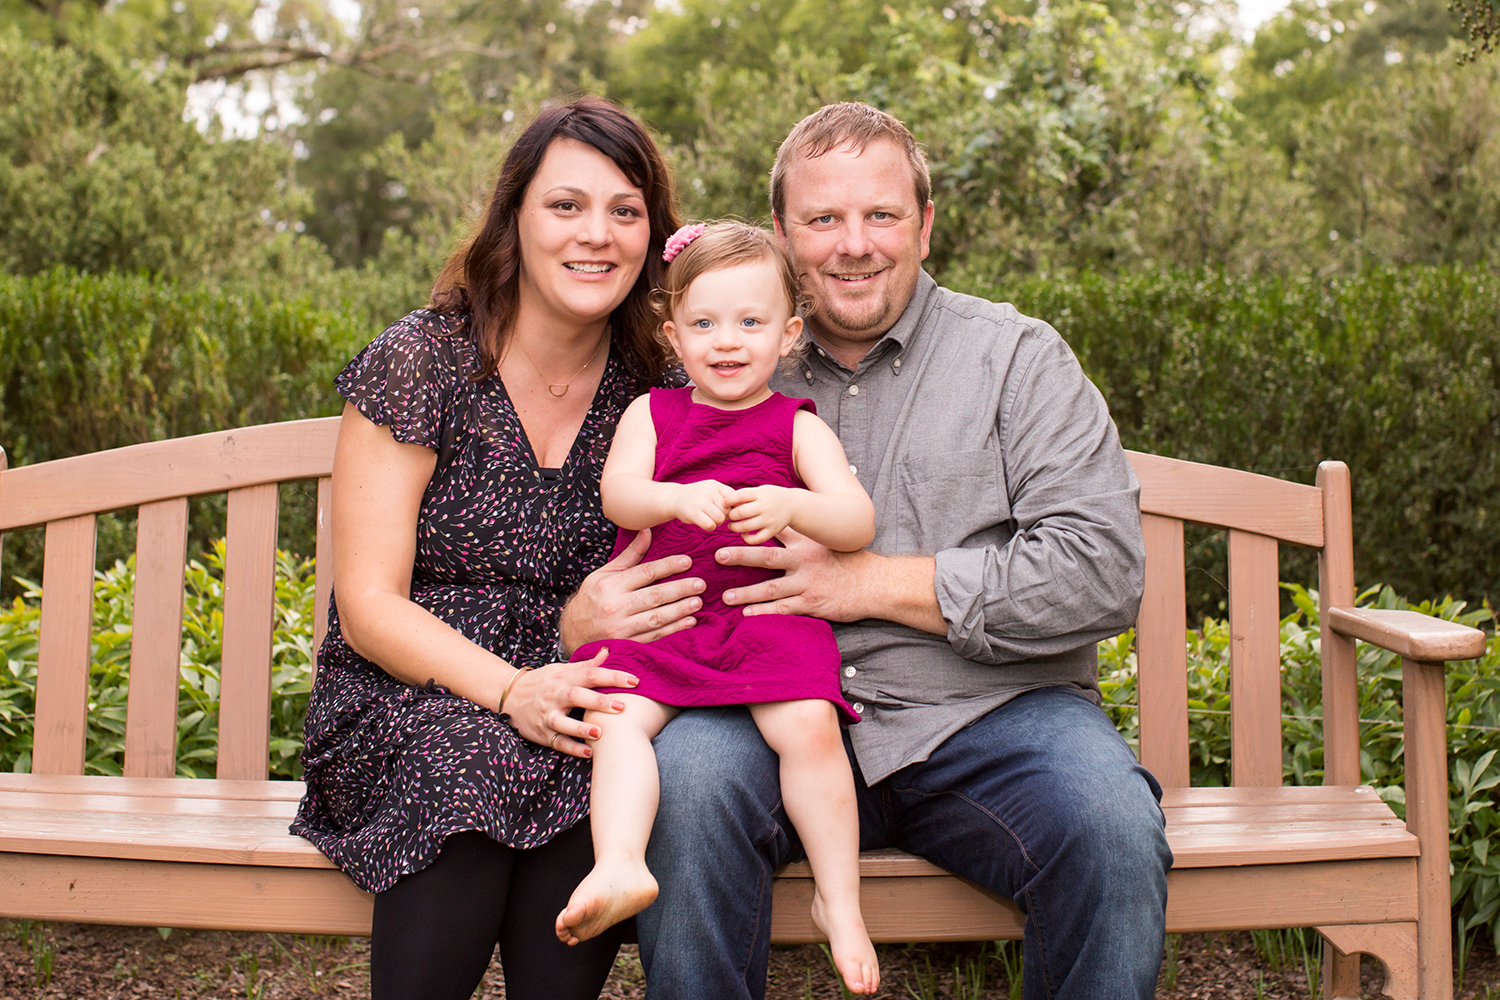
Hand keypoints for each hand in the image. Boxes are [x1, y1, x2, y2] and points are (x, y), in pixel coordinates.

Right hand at [503, 649, 639, 757]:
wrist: (509, 696)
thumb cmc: (543, 682)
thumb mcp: (562, 669)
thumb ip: (587, 665)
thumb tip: (608, 651)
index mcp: (564, 678)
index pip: (591, 674)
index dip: (613, 676)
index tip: (635, 680)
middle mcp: (555, 696)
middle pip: (577, 696)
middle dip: (599, 702)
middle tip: (622, 706)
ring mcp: (548, 716)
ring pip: (564, 723)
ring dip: (582, 729)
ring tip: (600, 733)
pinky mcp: (543, 733)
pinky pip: (558, 743)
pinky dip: (573, 748)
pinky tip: (589, 753)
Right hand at [557, 527, 703, 653]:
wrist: (573, 631)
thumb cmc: (593, 598)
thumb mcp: (605, 573)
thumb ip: (629, 555)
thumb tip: (647, 531)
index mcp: (611, 585)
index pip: (645, 573)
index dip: (668, 566)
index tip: (687, 561)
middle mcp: (616, 606)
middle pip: (654, 596)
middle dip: (680, 589)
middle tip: (700, 584)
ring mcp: (621, 627)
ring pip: (657, 617)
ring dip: (680, 610)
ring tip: (698, 602)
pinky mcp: (627, 643)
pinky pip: (654, 636)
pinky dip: (674, 629)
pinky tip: (689, 622)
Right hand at [673, 479, 734, 529]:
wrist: (674, 498)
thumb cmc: (698, 497)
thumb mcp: (712, 490)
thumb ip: (726, 496)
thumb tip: (744, 508)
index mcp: (716, 485)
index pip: (734, 498)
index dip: (732, 507)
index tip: (725, 510)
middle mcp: (709, 492)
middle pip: (728, 510)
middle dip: (724, 516)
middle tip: (715, 515)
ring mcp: (700, 502)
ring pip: (720, 519)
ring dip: (717, 522)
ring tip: (710, 518)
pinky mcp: (693, 513)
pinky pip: (710, 525)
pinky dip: (710, 527)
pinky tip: (705, 523)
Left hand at [717, 527, 869, 620]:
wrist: (873, 584)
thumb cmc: (848, 562)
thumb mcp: (826, 543)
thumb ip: (801, 536)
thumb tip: (777, 526)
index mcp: (806, 544)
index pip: (776, 532)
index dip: (754, 528)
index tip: (731, 526)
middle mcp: (804, 562)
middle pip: (767, 557)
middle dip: (741, 556)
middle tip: (718, 555)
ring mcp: (807, 584)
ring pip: (771, 588)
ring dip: (746, 592)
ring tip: (725, 596)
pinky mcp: (811, 604)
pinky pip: (784, 609)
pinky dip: (765, 612)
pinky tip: (747, 614)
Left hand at [726, 485, 798, 544]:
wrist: (793, 505)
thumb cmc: (771, 496)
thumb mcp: (761, 490)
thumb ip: (745, 495)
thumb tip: (725, 502)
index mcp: (760, 494)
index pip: (740, 496)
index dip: (728, 500)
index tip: (725, 503)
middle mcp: (765, 507)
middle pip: (741, 513)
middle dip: (731, 515)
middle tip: (729, 516)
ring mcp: (769, 520)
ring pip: (746, 527)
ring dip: (734, 527)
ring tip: (732, 526)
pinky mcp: (772, 531)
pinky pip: (756, 539)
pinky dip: (746, 538)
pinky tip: (744, 534)